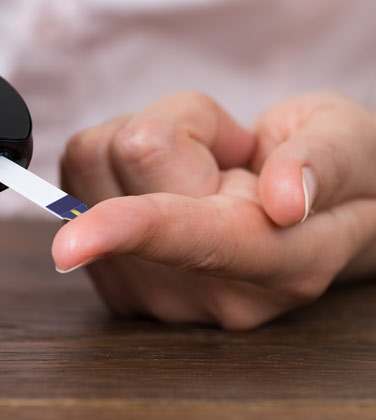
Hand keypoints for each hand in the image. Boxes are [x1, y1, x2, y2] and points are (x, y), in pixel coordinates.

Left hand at [54, 91, 375, 329]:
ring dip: (141, 142)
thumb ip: (322, 163)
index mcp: (282, 262)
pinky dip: (115, 165)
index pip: (194, 239)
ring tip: (199, 166)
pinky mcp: (114, 280)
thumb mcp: (351, 143)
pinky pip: (74, 180)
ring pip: (91, 162)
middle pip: (130, 158)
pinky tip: (165, 183)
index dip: (132, 230)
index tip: (71, 245)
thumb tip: (286, 200)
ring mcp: (156, 293)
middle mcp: (210, 291)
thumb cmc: (333, 170)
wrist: (310, 215)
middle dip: (178, 126)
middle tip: (227, 151)